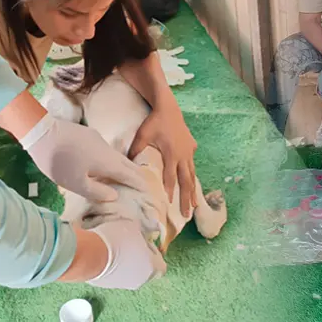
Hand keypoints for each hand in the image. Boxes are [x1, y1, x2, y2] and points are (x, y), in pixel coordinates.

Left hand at [21, 113, 150, 203]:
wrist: (42, 132)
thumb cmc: (59, 162)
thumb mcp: (76, 183)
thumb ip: (97, 191)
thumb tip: (114, 195)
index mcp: (106, 162)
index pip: (128, 174)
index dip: (138, 183)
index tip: (147, 190)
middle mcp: (106, 149)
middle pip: (125, 163)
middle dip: (134, 173)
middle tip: (142, 182)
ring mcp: (97, 140)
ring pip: (115, 155)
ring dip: (122, 166)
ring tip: (125, 174)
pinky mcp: (88, 135)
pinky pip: (105, 150)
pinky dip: (110, 159)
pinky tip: (103, 163)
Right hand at [86, 219, 166, 289]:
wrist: (90, 254)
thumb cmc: (117, 239)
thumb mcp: (134, 227)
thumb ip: (141, 234)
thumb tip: (138, 236)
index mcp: (151, 269)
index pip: (161, 265)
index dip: (154, 253)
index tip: (144, 242)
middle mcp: (139, 281)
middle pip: (145, 270)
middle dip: (139, 258)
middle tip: (130, 244)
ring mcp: (122, 285)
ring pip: (129, 274)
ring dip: (125, 263)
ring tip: (114, 249)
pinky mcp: (105, 286)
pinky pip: (114, 276)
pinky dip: (111, 268)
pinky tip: (103, 255)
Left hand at [128, 102, 197, 216]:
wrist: (168, 107)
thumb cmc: (154, 122)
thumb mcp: (142, 136)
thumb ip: (135, 151)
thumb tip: (126, 166)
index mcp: (172, 154)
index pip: (171, 177)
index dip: (170, 191)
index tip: (169, 205)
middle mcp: (183, 155)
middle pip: (186, 181)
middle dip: (187, 199)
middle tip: (187, 214)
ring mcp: (189, 151)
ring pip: (192, 174)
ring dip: (193, 190)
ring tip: (195, 205)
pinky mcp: (192, 146)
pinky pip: (192, 164)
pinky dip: (193, 175)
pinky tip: (194, 181)